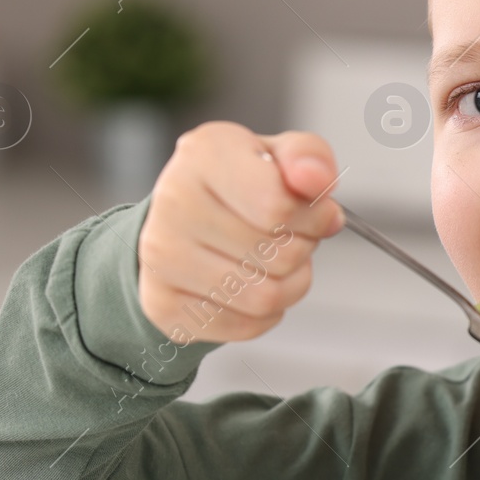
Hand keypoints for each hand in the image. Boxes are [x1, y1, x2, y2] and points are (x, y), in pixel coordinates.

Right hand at [138, 121, 344, 343]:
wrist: (183, 218)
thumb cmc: (242, 186)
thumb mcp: (282, 156)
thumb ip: (309, 157)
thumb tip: (317, 180)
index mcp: (205, 154)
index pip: (279, 207)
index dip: (315, 217)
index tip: (318, 211)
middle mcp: (173, 202)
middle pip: (279, 255)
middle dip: (302, 248)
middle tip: (289, 235)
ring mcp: (161, 257)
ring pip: (265, 296)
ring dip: (290, 283)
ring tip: (275, 260)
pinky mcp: (164, 305)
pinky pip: (247, 325)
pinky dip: (266, 313)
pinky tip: (251, 283)